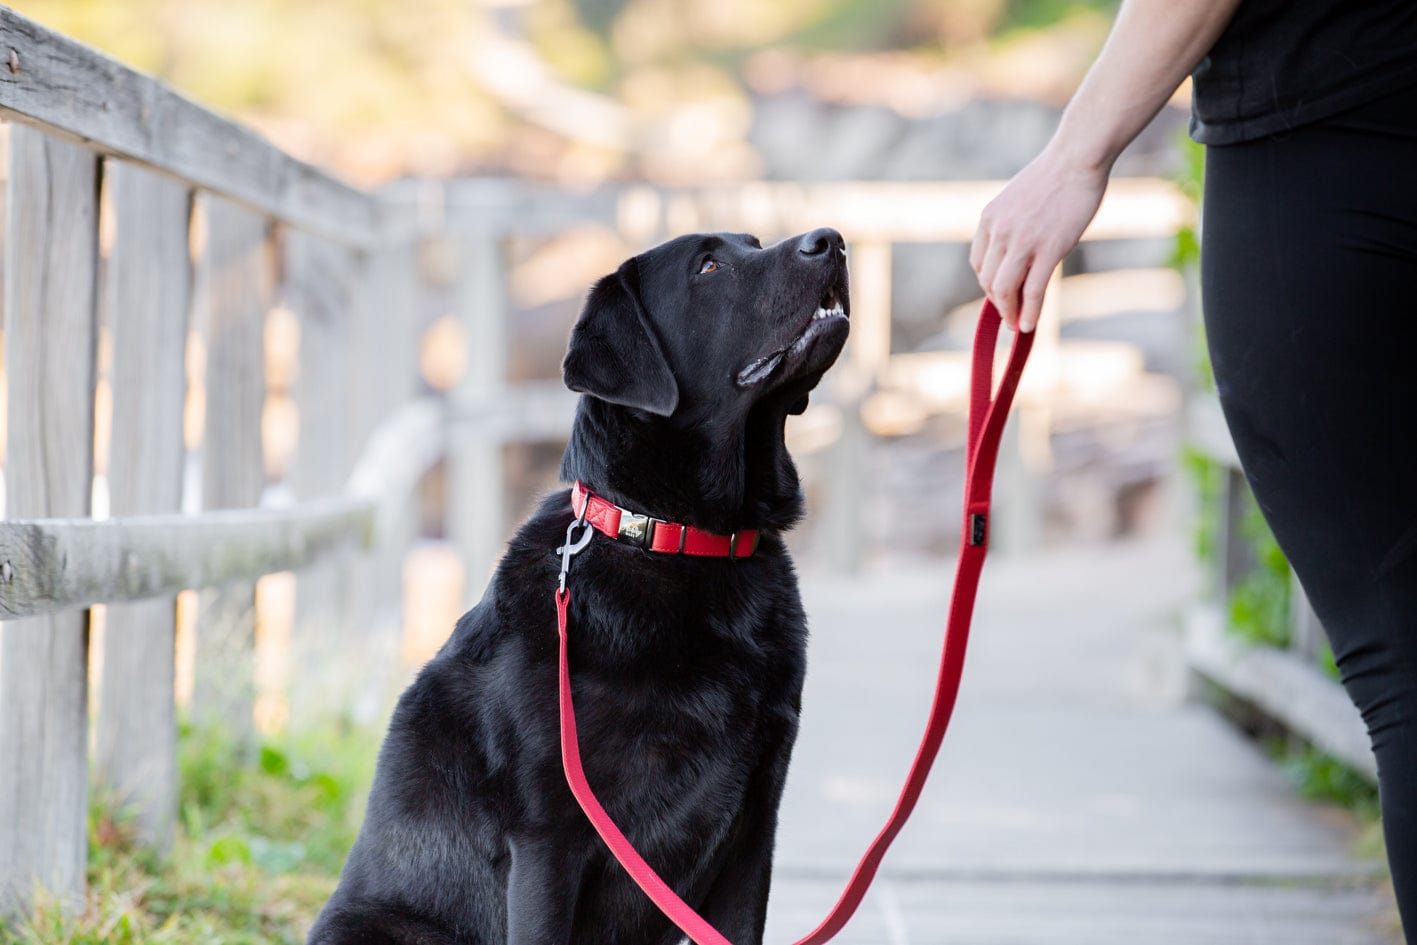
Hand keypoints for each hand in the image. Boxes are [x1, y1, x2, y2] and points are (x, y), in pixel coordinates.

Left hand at [970, 146, 1109, 332]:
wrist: (1077, 158)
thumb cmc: (1054, 178)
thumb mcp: (1017, 200)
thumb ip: (1010, 227)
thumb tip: (1014, 256)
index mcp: (989, 219)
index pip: (978, 263)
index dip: (988, 284)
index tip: (1001, 294)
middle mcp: (1000, 232)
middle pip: (988, 281)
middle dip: (998, 303)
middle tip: (1010, 316)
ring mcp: (1023, 242)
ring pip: (1005, 290)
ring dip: (1009, 313)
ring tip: (1017, 324)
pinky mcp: (1049, 249)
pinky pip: (1034, 290)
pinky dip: (1030, 313)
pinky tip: (1029, 327)